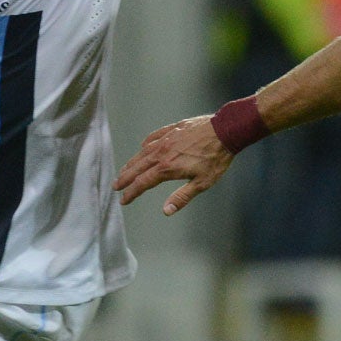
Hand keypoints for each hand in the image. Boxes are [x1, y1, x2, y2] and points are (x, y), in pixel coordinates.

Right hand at [114, 116, 233, 214]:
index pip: (143, 183)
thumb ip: (182, 197)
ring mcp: (166, 139)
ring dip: (132, 162)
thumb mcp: (202, 183)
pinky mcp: (173, 129)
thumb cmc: (216, 158)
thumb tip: (166, 211)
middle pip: (138, 167)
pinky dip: (146, 144)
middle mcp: (162, 152)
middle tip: (116, 186)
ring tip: (124, 170)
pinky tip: (143, 147)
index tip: (123, 200)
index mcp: (167, 167)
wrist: (225, 130)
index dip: (132, 193)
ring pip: (143, 152)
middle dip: (125, 178)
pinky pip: (154, 137)